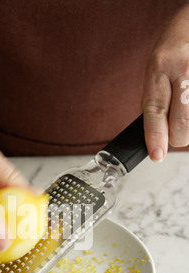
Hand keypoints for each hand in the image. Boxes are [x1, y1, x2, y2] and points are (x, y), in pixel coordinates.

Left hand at [142, 9, 188, 161]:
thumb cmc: (174, 51)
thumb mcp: (155, 71)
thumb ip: (154, 102)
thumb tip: (154, 135)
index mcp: (160, 67)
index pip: (155, 110)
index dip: (155, 136)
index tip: (156, 155)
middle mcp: (184, 70)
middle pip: (182, 124)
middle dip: (177, 136)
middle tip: (175, 132)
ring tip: (186, 108)